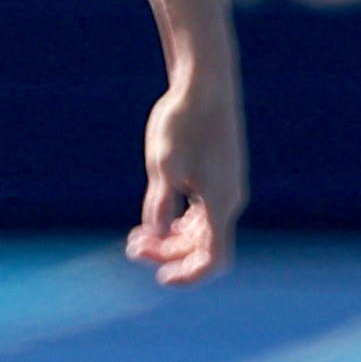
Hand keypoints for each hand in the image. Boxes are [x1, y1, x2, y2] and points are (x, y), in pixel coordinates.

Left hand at [129, 74, 245, 284]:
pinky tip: (157, 216)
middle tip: (131, 244)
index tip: (160, 277)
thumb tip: (155, 234)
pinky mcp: (220, 176)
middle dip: (168, 253)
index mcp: (220, 203)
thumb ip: (159, 203)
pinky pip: (205, 214)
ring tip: (137, 234)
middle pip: (203, 248)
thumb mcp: (162, 165)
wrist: (205, 84)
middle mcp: (229, 200)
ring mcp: (227, 188)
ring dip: (172, 239)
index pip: (214, 259)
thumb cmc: (183, 121)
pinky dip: (181, 223)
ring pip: (202, 231)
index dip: (190, 276)